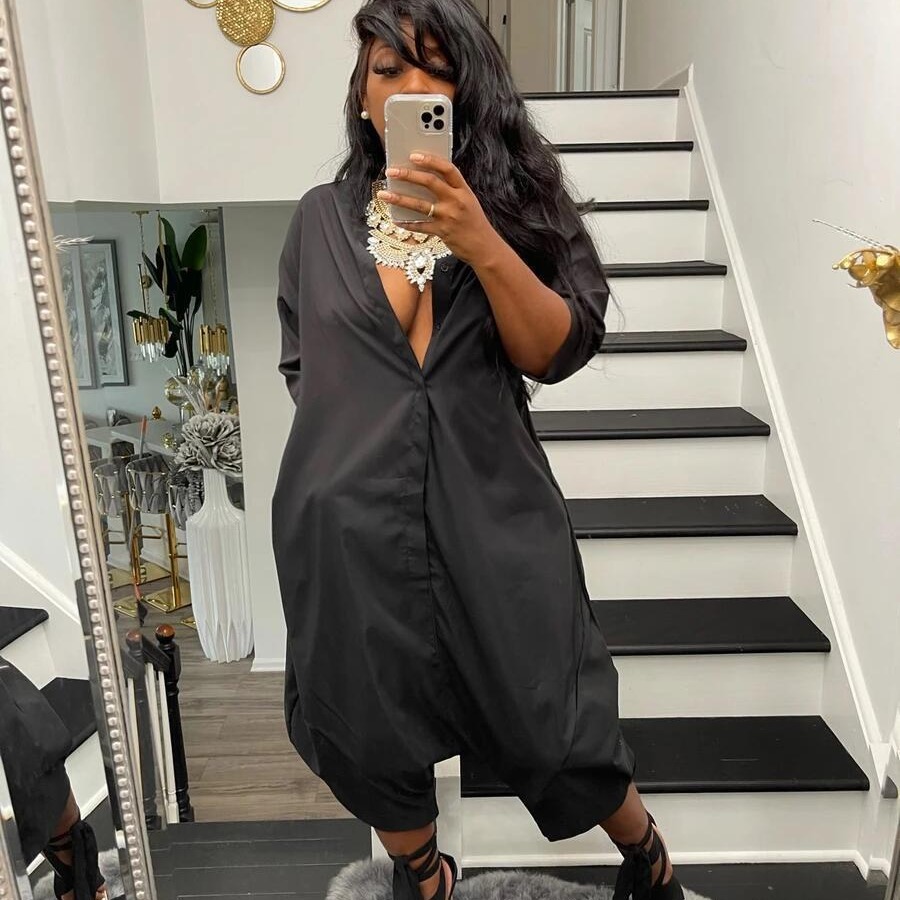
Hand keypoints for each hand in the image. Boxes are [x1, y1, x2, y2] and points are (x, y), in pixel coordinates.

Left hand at [378, 154, 501, 266]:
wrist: (484, 247)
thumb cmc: (474, 223)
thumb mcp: (468, 201)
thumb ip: (451, 190)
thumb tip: (425, 179)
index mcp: (464, 190)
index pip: (447, 168)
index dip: (430, 160)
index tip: (414, 155)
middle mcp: (456, 201)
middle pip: (430, 182)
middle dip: (408, 175)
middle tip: (391, 171)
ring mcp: (449, 217)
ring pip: (419, 205)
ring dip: (399, 199)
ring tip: (384, 194)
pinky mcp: (442, 232)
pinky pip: (420, 226)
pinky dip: (407, 224)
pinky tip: (396, 220)